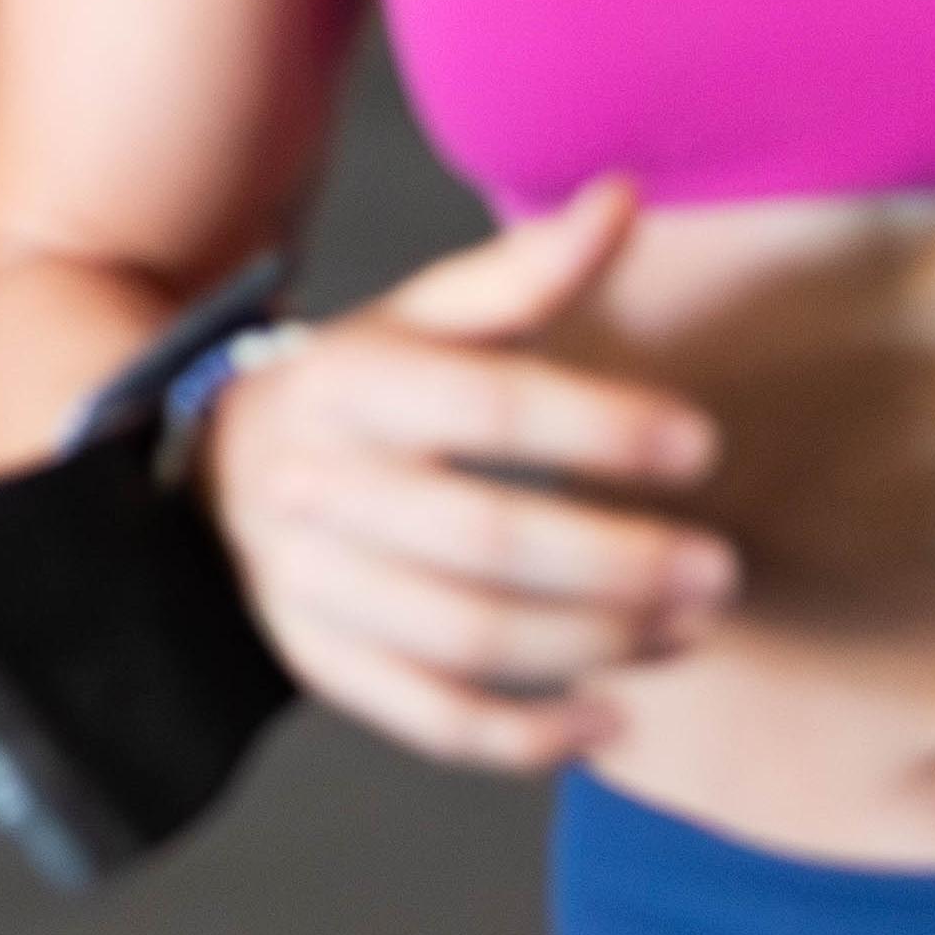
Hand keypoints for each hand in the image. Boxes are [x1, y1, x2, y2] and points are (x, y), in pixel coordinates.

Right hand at [203, 176, 738, 772]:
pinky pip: (427, 720)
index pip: (482, 404)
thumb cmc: (357, 389)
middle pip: (479, 539)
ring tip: (689, 629)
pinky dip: (525, 738)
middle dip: (615, 561)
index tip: (702, 443)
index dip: (597, 426)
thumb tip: (626, 196)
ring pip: (462, 638)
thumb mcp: (418, 316)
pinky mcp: (320, 665)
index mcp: (348, 384)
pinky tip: (612, 722)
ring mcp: (310, 586)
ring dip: (592, 645)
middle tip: (723, 568)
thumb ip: (522, 271)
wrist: (212, 474)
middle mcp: (317, 487)